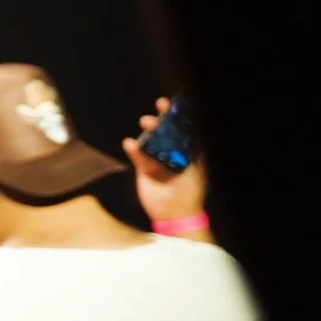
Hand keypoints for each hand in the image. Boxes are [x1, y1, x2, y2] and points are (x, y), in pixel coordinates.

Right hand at [122, 97, 207, 230]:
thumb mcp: (191, 170)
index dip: (177, 118)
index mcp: (188, 154)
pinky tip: (129, 143)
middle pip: (166, 133)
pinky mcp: (144, 170)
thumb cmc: (188, 192)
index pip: (183, 132)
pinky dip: (134, 149)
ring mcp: (158, 162)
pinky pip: (138, 156)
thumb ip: (183, 154)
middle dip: (161, 121)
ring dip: (148, 132)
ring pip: (151, 142)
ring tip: (145, 123)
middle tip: (156, 112)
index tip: (171, 106)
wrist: (173, 214)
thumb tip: (179, 135)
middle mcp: (173, 155)